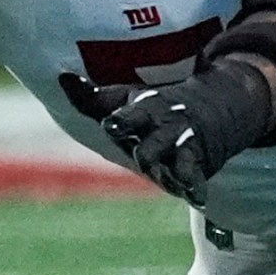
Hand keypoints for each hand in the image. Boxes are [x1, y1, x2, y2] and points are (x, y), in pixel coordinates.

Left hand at [59, 66, 263, 208]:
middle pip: (155, 144)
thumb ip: (93, 97)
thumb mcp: (127, 98)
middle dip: (149, 152)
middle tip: (144, 157)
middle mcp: (166, 128)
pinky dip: (197, 187)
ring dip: (174, 172)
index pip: (131, 116)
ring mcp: (184, 148)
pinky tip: (197, 198)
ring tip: (175, 179)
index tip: (110, 126)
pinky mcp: (198, 165)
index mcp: (146, 109)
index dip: (122, 122)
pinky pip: (197, 177)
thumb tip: (62, 76)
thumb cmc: (155, 108)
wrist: (213, 107)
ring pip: (178, 162)